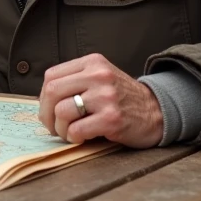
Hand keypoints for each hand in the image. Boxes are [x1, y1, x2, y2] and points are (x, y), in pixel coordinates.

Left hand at [37, 53, 163, 147]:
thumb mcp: (100, 77)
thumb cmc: (121, 98)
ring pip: (62, 111)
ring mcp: (106, 97)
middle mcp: (99, 76)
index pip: (51, 76)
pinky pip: (77, 129)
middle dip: (46, 114)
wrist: (157, 111)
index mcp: (92, 63)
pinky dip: (73, 137)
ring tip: (68, 133)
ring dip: (59, 128)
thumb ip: (75, 81)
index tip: (48, 109)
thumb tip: (43, 100)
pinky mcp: (112, 119)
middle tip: (52, 126)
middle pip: (52, 92)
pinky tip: (81, 137)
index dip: (43, 97)